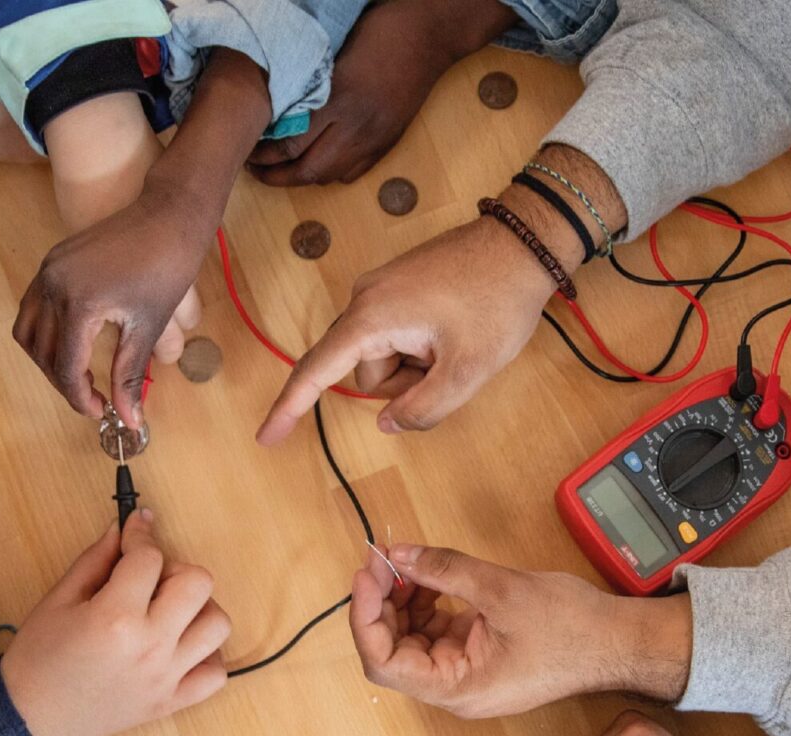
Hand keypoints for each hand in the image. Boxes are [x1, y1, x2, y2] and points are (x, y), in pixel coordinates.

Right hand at [1, 511, 230, 735]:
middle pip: (198, 583)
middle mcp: (150, 646)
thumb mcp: (58, 600)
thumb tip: (123, 529)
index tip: (135, 528)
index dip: (141, 534)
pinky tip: (180, 647)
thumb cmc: (37, 659)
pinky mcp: (172, 702)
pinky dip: (206, 656)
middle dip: (174, 570)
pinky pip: (216, 674)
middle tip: (148, 581)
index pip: (150, 557)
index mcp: (116, 618)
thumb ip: (95, 560)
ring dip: (198, 609)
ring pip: (218, 624)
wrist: (30, 720)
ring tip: (168, 614)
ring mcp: (166, 677)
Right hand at [12, 184, 204, 421]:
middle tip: (93, 397)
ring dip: (48, 360)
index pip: (66, 367)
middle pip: (43, 353)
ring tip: (79, 375)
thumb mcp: (148, 327)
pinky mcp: (52, 261)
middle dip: (64, 382)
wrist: (168, 216)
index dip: (80, 397)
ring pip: (28, 331)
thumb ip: (130, 375)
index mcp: (78, 304)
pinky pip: (33, 306)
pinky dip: (45, 333)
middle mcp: (53, 285)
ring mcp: (48, 270)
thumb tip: (128, 418)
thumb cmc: (166, 268)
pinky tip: (72, 345)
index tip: (101, 410)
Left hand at [246, 0, 456, 185]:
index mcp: (339, 100)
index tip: (247, 149)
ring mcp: (375, 139)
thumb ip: (308, 85)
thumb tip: (276, 108)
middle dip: (276, 177)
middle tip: (255, 170)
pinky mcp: (387, 143)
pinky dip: (329, 175)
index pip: (290, 144)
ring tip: (281, 169)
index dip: (264, 155)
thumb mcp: (334, 53)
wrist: (431, 34)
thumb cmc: (381, 30)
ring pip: (329, 177)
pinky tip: (317, 164)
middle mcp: (357, 128)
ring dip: (301, 178)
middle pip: (307, 171)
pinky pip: (352, 173)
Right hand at [256, 217, 552, 442]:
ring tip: (455, 342)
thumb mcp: (468, 371)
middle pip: (363, 371)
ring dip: (416, 365)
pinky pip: (395, 335)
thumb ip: (423, 409)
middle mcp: (364, 299)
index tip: (266, 438)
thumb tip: (387, 422)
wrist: (524, 241)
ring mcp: (380, 289)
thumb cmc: (497, 301)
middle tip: (450, 363)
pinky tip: (452, 331)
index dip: (290, 408)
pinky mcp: (397, 286)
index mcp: (371, 317)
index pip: (317, 372)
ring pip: (383, 356)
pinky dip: (420, 347)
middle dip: (404, 383)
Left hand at [348, 543, 689, 718]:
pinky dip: (427, 603)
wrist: (620, 642)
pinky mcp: (478, 657)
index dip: (366, 617)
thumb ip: (444, 571)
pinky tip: (430, 576)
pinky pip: (436, 633)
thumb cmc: (572, 628)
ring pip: (412, 639)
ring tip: (408, 561)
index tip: (367, 573)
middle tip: (382, 558)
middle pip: (393, 650)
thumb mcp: (501, 590)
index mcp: (458, 689)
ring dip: (402, 600)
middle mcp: (456, 690)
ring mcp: (466, 674)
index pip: (384, 663)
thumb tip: (397, 555)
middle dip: (381, 603)